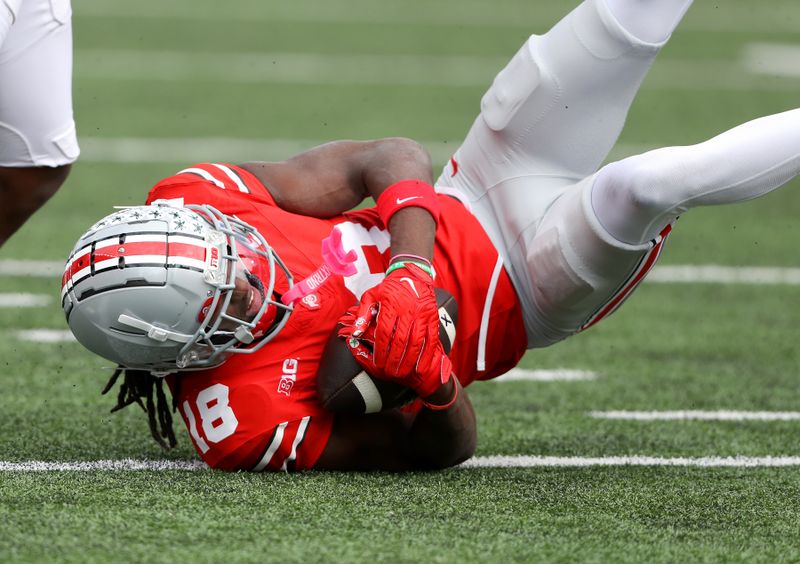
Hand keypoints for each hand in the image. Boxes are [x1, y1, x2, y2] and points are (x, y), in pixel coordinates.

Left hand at [337, 263, 451, 396]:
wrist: (413, 274)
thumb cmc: (389, 287)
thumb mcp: (371, 295)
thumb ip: (363, 313)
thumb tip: (356, 333)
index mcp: (391, 304)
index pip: (385, 331)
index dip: (381, 349)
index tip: (378, 362)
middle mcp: (408, 310)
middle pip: (400, 340)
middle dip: (394, 359)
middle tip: (389, 372)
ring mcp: (422, 314)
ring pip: (416, 342)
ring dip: (409, 360)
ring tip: (402, 373)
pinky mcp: (432, 318)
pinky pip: (431, 339)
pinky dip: (426, 354)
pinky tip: (421, 366)